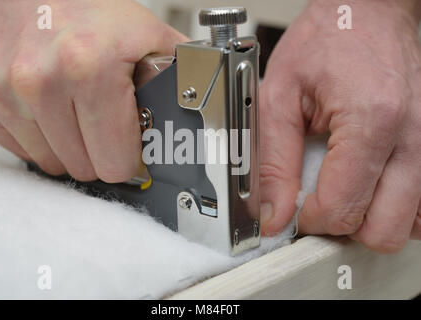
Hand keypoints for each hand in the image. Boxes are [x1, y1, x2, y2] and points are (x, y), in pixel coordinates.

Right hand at [0, 0, 186, 181]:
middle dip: (100, 151)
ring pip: (52, 163)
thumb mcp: (149, 36)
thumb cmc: (92, 10)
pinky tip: (49, 110)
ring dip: (69, 146)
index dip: (127, 157)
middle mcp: (40, 81)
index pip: (115, 163)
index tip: (129, 146)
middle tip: (103, 123)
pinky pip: (20, 150)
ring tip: (75, 111)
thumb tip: (197, 114)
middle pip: (84, 168)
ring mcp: (4, 92)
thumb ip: (179, 77)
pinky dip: (39, 137)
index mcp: (91, 69)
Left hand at [259, 0, 420, 252]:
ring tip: (345, 187)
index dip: (310, 219)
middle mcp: (414, 136)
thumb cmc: (327, 41)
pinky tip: (370, 182)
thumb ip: (273, 163)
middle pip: (384, 230)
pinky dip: (395, 206)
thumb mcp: (280, 96)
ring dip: (371, 218)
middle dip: (343, 225)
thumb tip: (273, 215)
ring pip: (409, 224)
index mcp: (372, 120)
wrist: (366, 11)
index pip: (343, 208)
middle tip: (321, 202)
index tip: (296, 209)